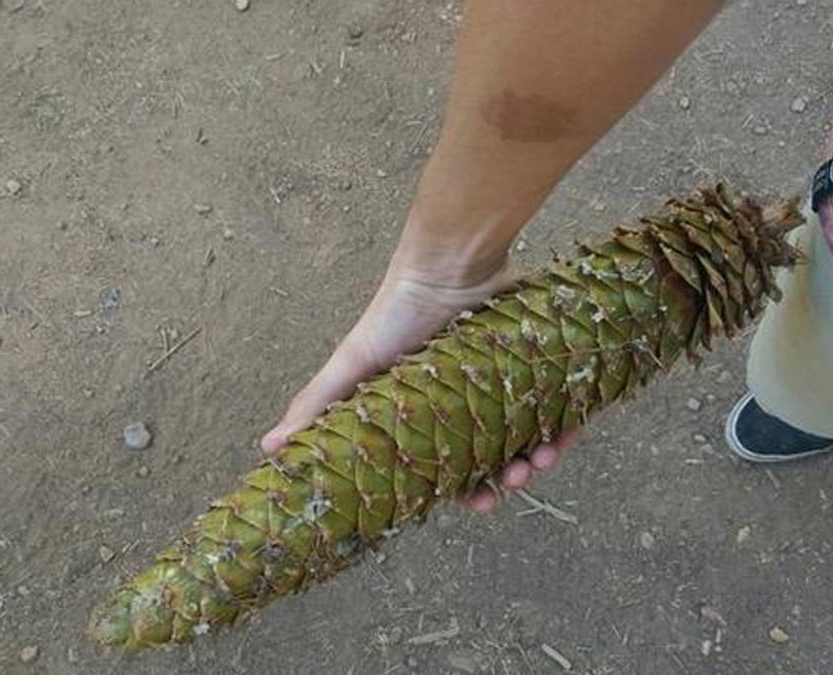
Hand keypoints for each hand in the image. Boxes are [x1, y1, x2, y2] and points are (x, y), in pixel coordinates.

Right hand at [259, 250, 577, 511]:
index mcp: (429, 413)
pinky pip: (559, 401)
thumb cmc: (395, 312)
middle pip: (497, 456)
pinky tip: (563, 435)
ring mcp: (506, 380)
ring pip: (531, 434)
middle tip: (514, 481)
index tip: (479, 504)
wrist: (448, 260)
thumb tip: (267, 448)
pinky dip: (565, 424)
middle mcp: (470, 401)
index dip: (464, 492)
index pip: (450, 467)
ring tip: (538, 460)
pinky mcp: (536, 359)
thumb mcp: (354, 361)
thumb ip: (317, 404)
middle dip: (507, 478)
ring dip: (538, 458)